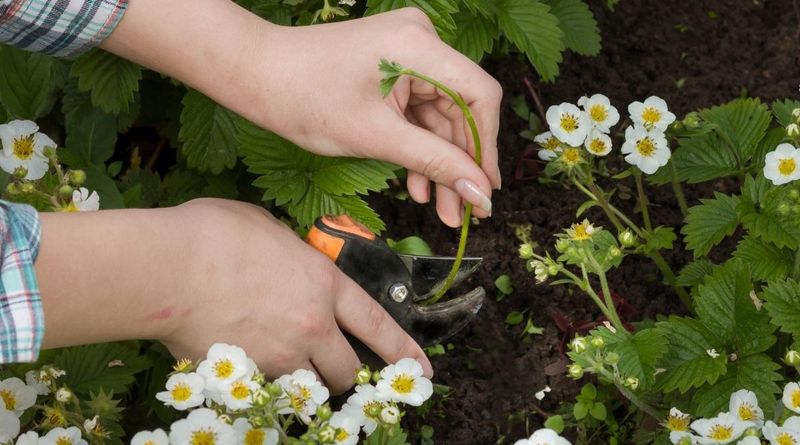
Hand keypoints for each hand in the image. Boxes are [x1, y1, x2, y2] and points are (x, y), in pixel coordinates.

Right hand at [36, 199, 431, 392]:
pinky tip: (246, 367)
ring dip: (305, 382)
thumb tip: (288, 263)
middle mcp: (311, 326)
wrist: (167, 267)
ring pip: (309, 388)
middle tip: (333, 369)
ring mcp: (279, 355)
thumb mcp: (268, 229)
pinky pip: (267, 391)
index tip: (422, 368)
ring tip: (286, 367)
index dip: (404, 350)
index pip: (377, 325)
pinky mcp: (246, 376)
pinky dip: (264, 385)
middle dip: (345, 374)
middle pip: (346, 370)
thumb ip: (292, 255)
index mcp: (324, 285)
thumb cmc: (214, 235)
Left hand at [100, 1, 501, 226]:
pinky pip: (418, 111)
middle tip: (462, 213)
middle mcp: (420, 40)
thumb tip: (480, 193)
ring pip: (439, 116)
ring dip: (438, 161)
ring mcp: (407, 53)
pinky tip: (417, 183)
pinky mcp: (393, 67)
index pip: (479, 95)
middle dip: (459, 163)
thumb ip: (434, 162)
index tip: (485, 190)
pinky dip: (418, 145)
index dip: (487, 147)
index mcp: (419, 45)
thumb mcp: (375, 137)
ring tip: (439, 208)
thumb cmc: (304, 98)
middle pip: (461, 109)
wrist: (255, 76)